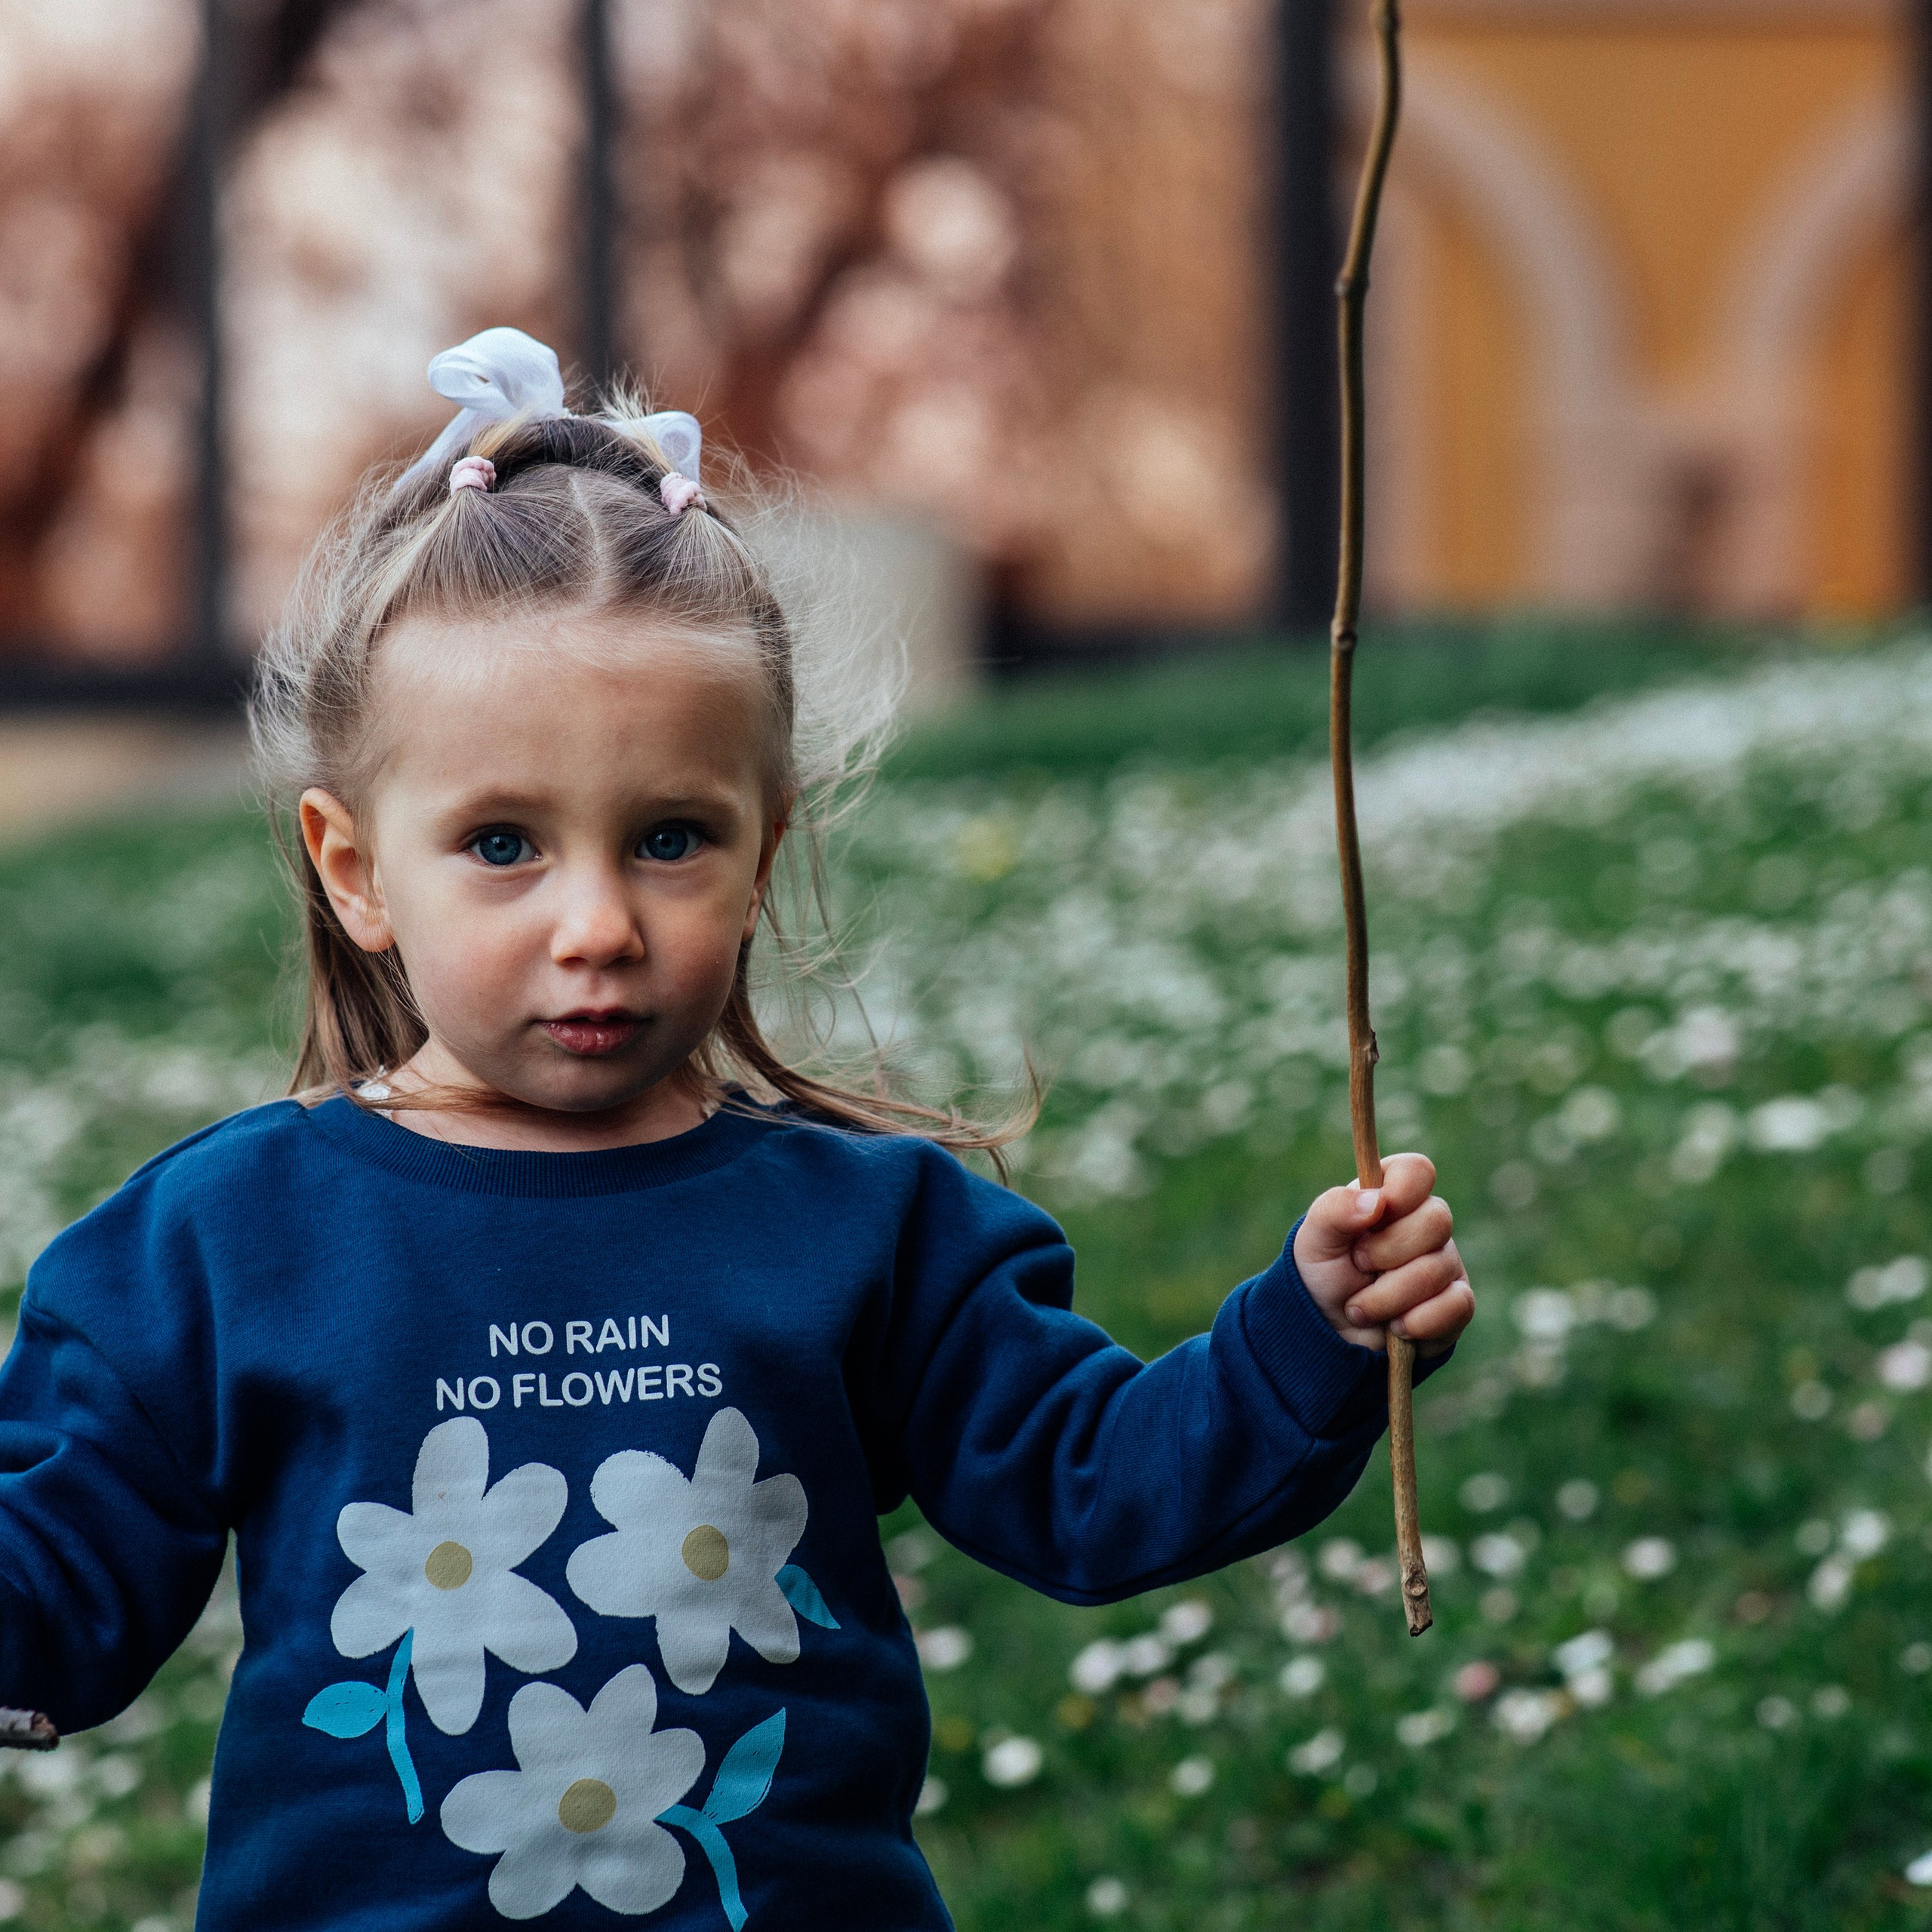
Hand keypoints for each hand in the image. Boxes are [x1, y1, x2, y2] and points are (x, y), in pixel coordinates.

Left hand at [1292, 1152, 1472, 1356]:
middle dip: (1386, 1252)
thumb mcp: (1315, 1240)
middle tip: (1358, 1265)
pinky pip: (1457, 1305)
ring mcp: (1445, 1263)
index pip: (1418, 1171)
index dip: (1402, 1191)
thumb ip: (1335, 1210)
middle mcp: (1425, 1224)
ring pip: (1437, 1269)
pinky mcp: (1457, 1304)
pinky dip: (1417, 1322)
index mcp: (1391, 1196)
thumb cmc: (1325, 1275)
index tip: (1376, 1214)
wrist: (1331, 1332)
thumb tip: (1376, 1200)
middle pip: (1436, 1220)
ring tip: (1360, 1306)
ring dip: (1387, 1297)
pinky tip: (1395, 1328)